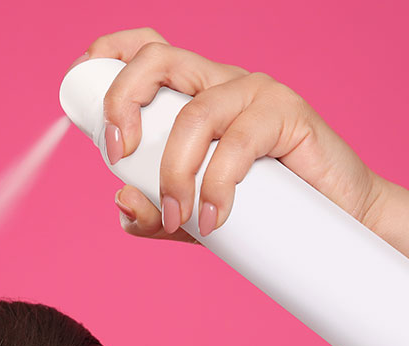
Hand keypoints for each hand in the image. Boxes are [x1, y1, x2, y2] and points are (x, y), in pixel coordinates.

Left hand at [67, 27, 388, 246]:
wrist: (334, 219)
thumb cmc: (259, 208)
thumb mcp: (190, 214)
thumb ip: (153, 211)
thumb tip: (121, 202)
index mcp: (189, 94)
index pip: (144, 52)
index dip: (107, 60)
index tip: (86, 101)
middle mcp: (217, 83)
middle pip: (156, 57)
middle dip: (122, 102)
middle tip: (118, 158)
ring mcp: (253, 92)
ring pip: (194, 113)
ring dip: (173, 172)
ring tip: (178, 216)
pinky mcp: (286, 111)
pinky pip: (237, 142)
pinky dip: (216, 186)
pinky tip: (214, 219)